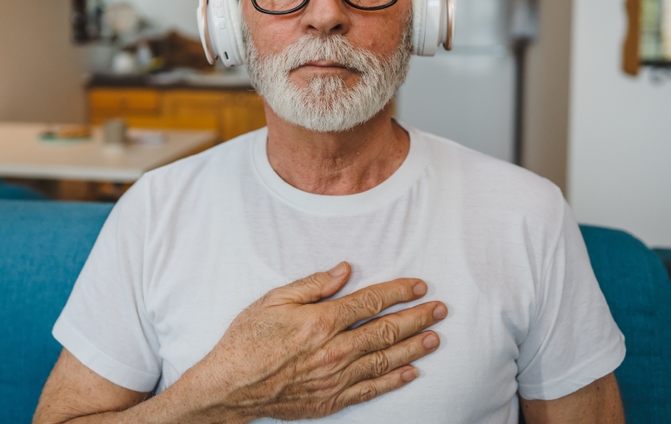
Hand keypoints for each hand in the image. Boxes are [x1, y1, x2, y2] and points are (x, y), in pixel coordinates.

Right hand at [179, 262, 445, 421]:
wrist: (230, 386)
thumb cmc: (248, 339)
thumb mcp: (275, 300)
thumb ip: (314, 285)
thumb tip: (345, 270)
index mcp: (322, 322)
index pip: (371, 302)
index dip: (398, 292)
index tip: (418, 285)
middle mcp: (335, 351)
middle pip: (386, 331)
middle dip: (417, 317)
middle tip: (440, 309)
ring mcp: (335, 378)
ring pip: (385, 360)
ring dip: (413, 347)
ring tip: (435, 337)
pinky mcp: (331, 400)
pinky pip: (371, 389)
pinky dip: (393, 381)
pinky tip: (411, 372)